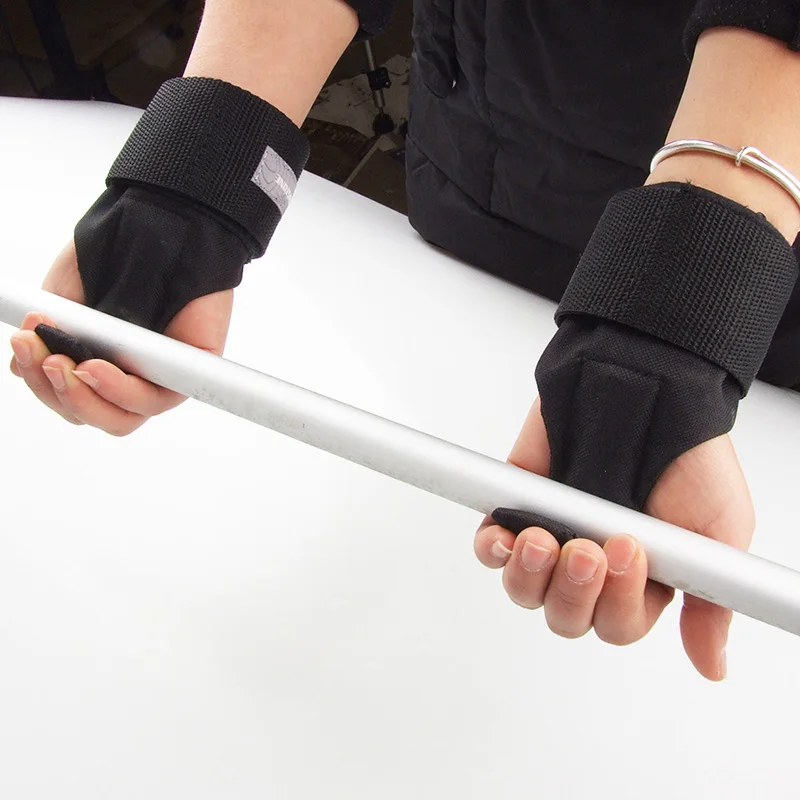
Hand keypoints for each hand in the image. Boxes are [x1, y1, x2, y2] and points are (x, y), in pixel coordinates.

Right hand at [9, 240, 233, 435]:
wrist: (160, 222)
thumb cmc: (116, 258)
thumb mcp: (67, 300)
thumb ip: (50, 337)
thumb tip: (24, 368)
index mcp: (100, 366)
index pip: (69, 400)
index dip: (42, 385)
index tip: (23, 345)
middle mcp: (131, 378)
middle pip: (92, 415)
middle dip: (58, 393)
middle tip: (45, 358)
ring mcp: (161, 378)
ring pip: (121, 418)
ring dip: (82, 396)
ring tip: (65, 363)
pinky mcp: (189, 371)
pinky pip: (157, 399)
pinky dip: (120, 390)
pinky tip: (95, 367)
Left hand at [475, 398, 753, 680]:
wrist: (643, 384)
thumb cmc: (685, 454)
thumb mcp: (718, 530)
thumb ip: (712, 603)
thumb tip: (713, 666)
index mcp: (640, 579)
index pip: (616, 625)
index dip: (617, 604)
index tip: (628, 550)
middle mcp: (593, 563)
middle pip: (566, 616)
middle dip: (575, 591)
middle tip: (592, 546)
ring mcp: (553, 534)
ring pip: (525, 590)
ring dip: (532, 575)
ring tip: (547, 538)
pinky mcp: (517, 507)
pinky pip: (491, 549)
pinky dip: (493, 550)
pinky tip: (506, 537)